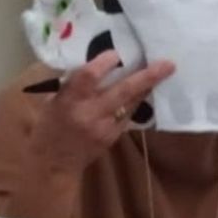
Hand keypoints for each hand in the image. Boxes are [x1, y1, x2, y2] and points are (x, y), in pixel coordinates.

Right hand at [29, 51, 174, 173]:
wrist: (54, 164)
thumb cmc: (49, 127)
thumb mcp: (52, 102)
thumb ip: (72, 84)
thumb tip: (94, 65)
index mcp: (70, 100)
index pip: (89, 76)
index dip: (104, 62)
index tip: (116, 53)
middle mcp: (90, 113)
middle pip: (123, 91)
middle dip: (147, 77)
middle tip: (168, 64)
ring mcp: (105, 127)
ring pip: (132, 103)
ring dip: (148, 87)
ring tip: (164, 71)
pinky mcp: (113, 136)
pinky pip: (129, 115)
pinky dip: (136, 101)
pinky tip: (145, 91)